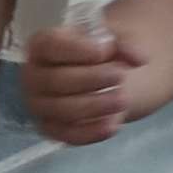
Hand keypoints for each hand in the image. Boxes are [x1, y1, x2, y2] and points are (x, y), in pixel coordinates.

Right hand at [26, 19, 159, 144]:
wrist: (100, 73)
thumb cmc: (99, 50)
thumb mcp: (112, 38)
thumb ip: (124, 43)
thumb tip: (138, 58)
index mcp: (42, 46)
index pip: (50, 46)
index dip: (77, 49)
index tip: (105, 51)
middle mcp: (33, 76)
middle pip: (55, 80)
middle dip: (90, 79)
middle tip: (120, 76)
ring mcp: (39, 105)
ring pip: (61, 110)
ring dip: (94, 106)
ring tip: (123, 100)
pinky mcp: (50, 128)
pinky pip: (66, 134)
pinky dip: (90, 132)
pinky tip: (112, 125)